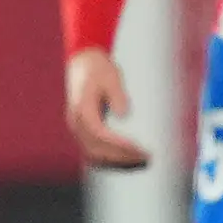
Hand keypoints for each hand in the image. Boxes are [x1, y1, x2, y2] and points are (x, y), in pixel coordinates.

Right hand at [65, 47, 148, 169]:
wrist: (83, 61)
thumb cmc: (99, 68)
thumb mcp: (111, 77)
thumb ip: (117, 94)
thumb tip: (123, 113)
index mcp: (82, 109)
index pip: (99, 134)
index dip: (118, 144)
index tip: (137, 147)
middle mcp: (77, 122)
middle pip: (97, 149)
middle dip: (121, 156)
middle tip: (145, 157)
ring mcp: (78, 128)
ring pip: (94, 154)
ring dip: (116, 161)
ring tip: (139, 160)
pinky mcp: (84, 130)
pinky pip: (94, 151)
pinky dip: (110, 158)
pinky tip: (127, 158)